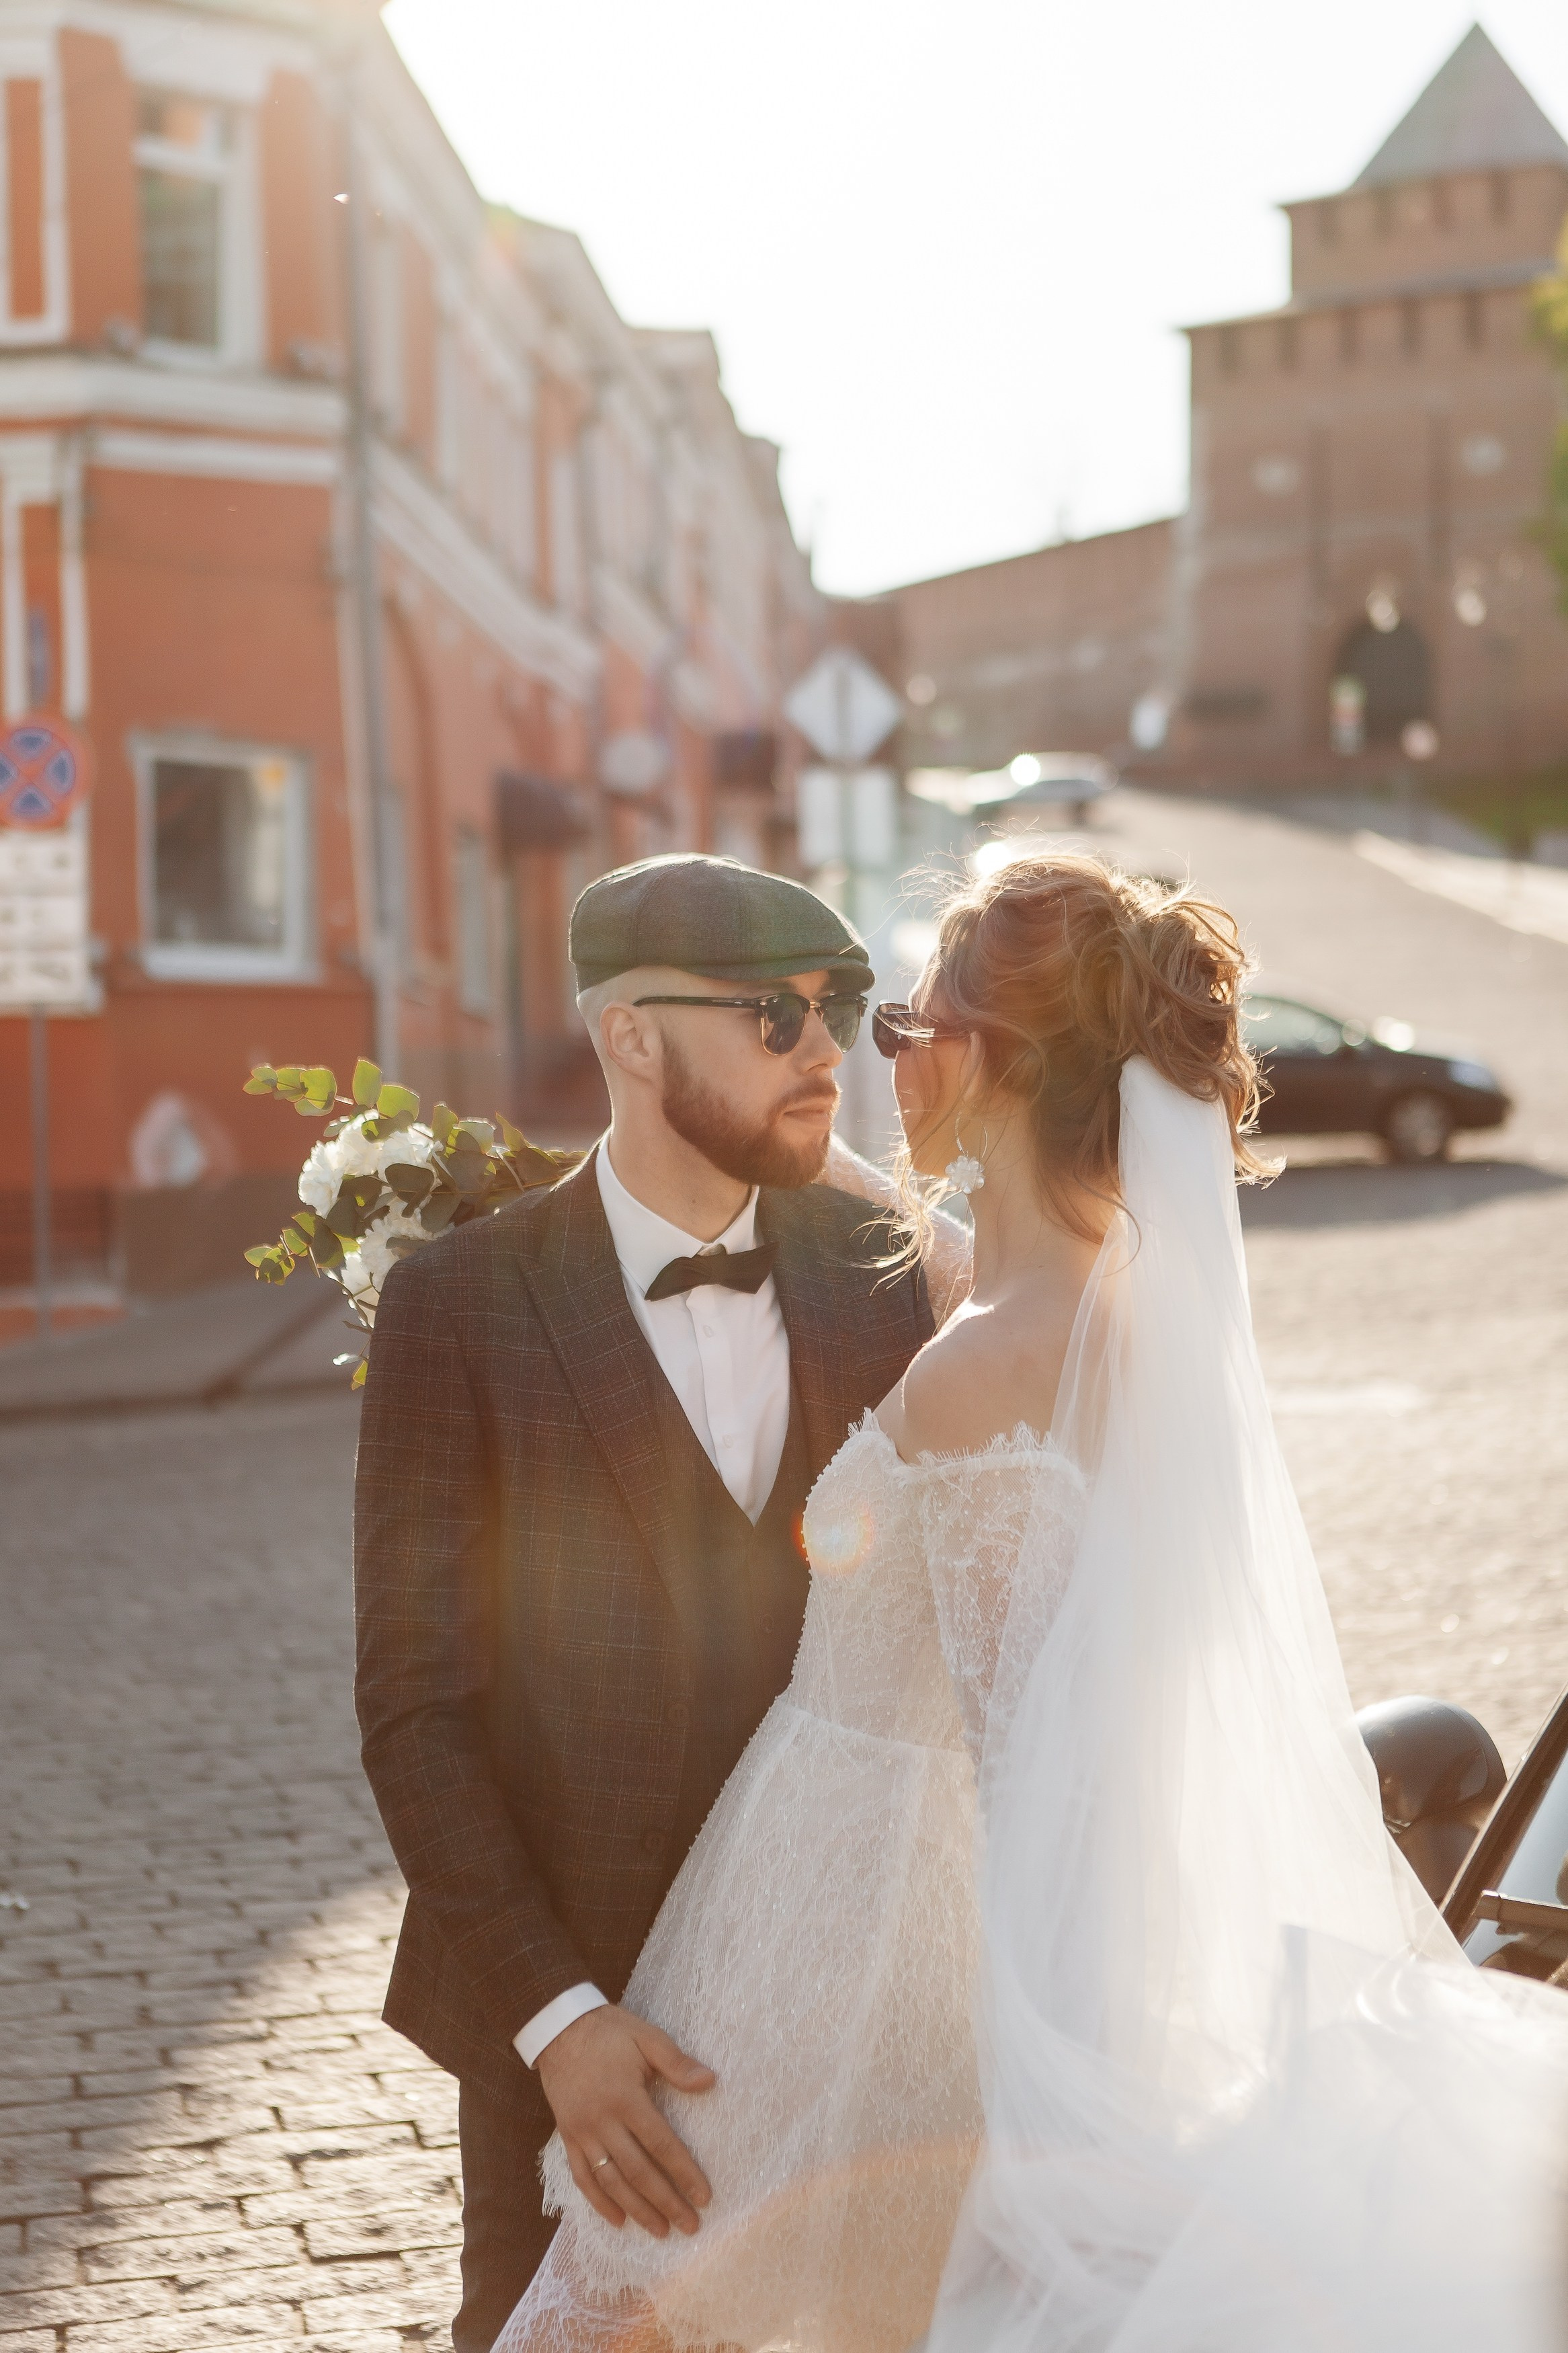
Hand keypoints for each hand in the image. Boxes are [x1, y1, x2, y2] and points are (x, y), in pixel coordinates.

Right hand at [537, 2003, 715, 2237]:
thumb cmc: (609, 2032)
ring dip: (637, 2209)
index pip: (661, 2143)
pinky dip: (599, 2202)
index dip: (684, 2172)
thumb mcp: (646, 2037)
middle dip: (666, 2202)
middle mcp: (603, 2121)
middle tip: (690, 2226)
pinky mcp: (568, 2136)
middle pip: (638, 2171)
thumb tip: (710, 2081)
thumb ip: (676, 2062)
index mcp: (626, 2097)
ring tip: (660, 2231)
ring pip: (611, 2181)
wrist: (559, 2027)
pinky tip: (618, 2220)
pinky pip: (582, 2177)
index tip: (704, 2196)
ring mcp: (582, 2132)